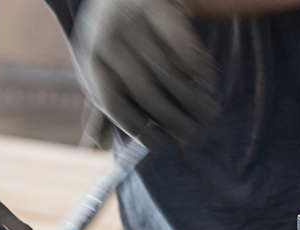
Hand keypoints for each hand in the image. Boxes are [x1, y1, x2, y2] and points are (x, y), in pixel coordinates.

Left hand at [71, 0, 218, 144]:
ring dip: (191, 97)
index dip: (136, 127)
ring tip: (208, 113)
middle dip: (171, 117)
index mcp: (90, 58)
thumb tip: (101, 146)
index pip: (111, 102)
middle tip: (192, 136)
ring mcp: (130, 19)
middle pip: (142, 89)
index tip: (160, 144)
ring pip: (166, 68)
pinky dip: (197, 63)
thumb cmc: (117, 37)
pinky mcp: (156, 3)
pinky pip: (181, 41)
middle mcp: (106, 38)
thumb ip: (103, 104)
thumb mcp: (103, 66)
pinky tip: (209, 80)